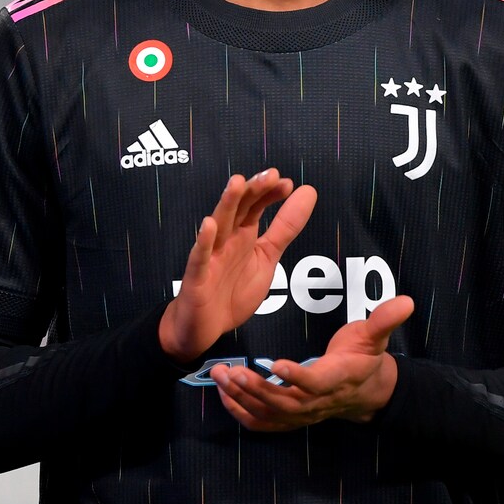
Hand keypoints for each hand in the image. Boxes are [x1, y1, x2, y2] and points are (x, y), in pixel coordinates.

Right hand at [158, 169, 315, 363]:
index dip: (270, 193)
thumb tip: (307, 193)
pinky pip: (200, 258)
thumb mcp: (267, 259)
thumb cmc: (232, 291)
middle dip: (253, 190)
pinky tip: (209, 226)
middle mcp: (226, 240)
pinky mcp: (196, 277)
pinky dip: (203, 242)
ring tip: (238, 183)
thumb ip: (285, 228)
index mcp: (243, 235)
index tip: (287, 183)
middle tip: (270, 175)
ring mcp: (210, 256)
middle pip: (239, 209)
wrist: (204, 327)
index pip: (256, 205)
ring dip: (228, 204)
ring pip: (219, 226)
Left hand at [208, 294, 414, 428]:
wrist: (367, 392)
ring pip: (268, 413)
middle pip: (283, 402)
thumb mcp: (376, 336)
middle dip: (254, 388)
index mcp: (337, 378)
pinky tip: (223, 395)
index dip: (296, 376)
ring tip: (220, 376)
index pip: (315, 382)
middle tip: (230, 371)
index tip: (274, 362)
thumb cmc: (365, 358)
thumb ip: (385, 320)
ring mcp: (302, 414)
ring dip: (241, 398)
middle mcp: (317, 401)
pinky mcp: (290, 418)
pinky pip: (263, 423)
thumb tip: (407, 301)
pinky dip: (241, 413)